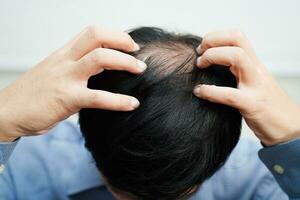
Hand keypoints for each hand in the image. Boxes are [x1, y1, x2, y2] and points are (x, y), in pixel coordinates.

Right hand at [0, 26, 146, 141]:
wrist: (5, 112)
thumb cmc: (32, 95)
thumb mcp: (54, 73)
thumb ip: (73, 68)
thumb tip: (97, 71)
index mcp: (63, 54)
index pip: (91, 33)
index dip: (113, 34)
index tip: (128, 43)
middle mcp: (65, 61)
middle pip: (96, 36)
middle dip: (122, 40)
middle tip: (138, 52)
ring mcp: (65, 78)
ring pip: (100, 59)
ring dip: (125, 62)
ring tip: (141, 70)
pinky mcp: (66, 99)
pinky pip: (98, 97)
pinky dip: (119, 101)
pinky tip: (132, 104)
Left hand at [193, 30, 299, 145]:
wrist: (291, 129)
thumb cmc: (269, 108)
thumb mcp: (255, 84)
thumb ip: (239, 73)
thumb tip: (214, 69)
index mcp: (255, 65)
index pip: (237, 37)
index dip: (216, 36)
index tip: (202, 47)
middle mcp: (256, 71)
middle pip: (237, 39)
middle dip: (213, 40)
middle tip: (199, 53)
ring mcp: (256, 86)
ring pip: (237, 57)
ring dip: (213, 56)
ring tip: (200, 65)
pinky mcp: (253, 105)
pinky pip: (230, 94)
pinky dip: (210, 91)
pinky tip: (199, 92)